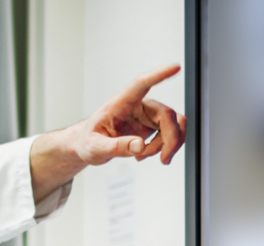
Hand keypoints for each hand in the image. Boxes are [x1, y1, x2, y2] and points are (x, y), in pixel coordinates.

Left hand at [30, 64, 186, 199]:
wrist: (89, 145)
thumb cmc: (88, 141)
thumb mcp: (94, 148)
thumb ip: (115, 147)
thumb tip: (139, 146)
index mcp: (120, 103)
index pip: (141, 84)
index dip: (158, 75)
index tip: (175, 67)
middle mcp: (138, 105)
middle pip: (167, 114)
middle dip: (170, 139)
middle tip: (162, 159)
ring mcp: (148, 114)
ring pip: (174, 124)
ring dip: (168, 144)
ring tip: (144, 156)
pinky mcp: (153, 124)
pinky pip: (171, 133)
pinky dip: (164, 147)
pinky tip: (144, 154)